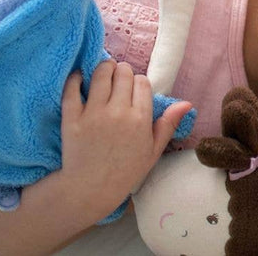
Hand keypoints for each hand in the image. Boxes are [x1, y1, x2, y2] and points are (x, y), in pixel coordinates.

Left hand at [58, 61, 192, 218]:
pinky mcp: (71, 118)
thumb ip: (168, 124)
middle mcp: (118, 112)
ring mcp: (93, 114)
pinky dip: (76, 78)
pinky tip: (80, 78)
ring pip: (100, 74)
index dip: (139, 82)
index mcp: (140, 119)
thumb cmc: (125, 171)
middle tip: (118, 80)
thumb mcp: (153, 151)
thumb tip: (186, 103)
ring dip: (103, 69)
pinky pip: (72, 88)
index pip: (142, 82)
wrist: (90, 189)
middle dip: (122, 72)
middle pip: (123, 73)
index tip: (134, 90)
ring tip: (102, 74)